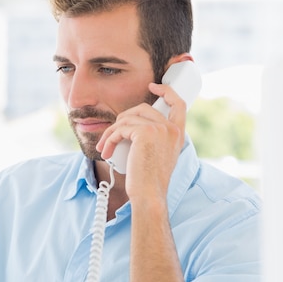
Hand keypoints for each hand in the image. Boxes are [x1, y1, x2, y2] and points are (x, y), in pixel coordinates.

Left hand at [96, 82, 186, 200]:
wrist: (149, 195)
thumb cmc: (149, 182)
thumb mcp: (157, 156)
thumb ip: (154, 139)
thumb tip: (131, 126)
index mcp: (178, 134)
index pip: (178, 104)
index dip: (166, 91)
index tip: (152, 86)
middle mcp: (172, 129)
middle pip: (142, 108)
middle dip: (122, 119)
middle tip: (111, 135)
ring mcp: (160, 129)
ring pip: (127, 118)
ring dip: (111, 132)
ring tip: (104, 146)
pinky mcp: (145, 132)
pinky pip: (120, 128)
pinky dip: (109, 139)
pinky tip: (106, 151)